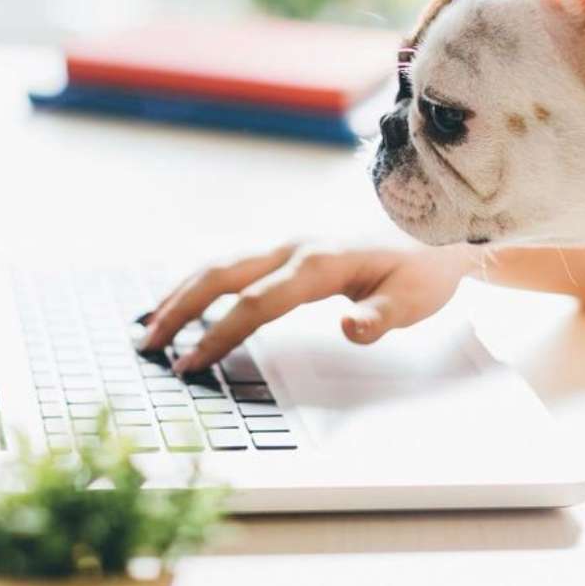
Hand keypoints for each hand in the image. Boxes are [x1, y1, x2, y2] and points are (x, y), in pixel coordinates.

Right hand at [139, 242, 483, 371]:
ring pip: (220, 263)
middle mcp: (294, 247)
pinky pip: (233, 262)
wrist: (437, 221)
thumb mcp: (415, 298)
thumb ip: (380, 317)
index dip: (219, 335)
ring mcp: (287, 242)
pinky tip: (183, 300)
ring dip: (181, 293)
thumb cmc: (424, 264)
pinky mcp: (288, 247)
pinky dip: (200, 281)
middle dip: (180, 309)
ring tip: (149, 326)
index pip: (257, 303)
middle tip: (147, 345)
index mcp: (320, 263)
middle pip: (222, 274)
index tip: (190, 365)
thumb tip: (350, 330)